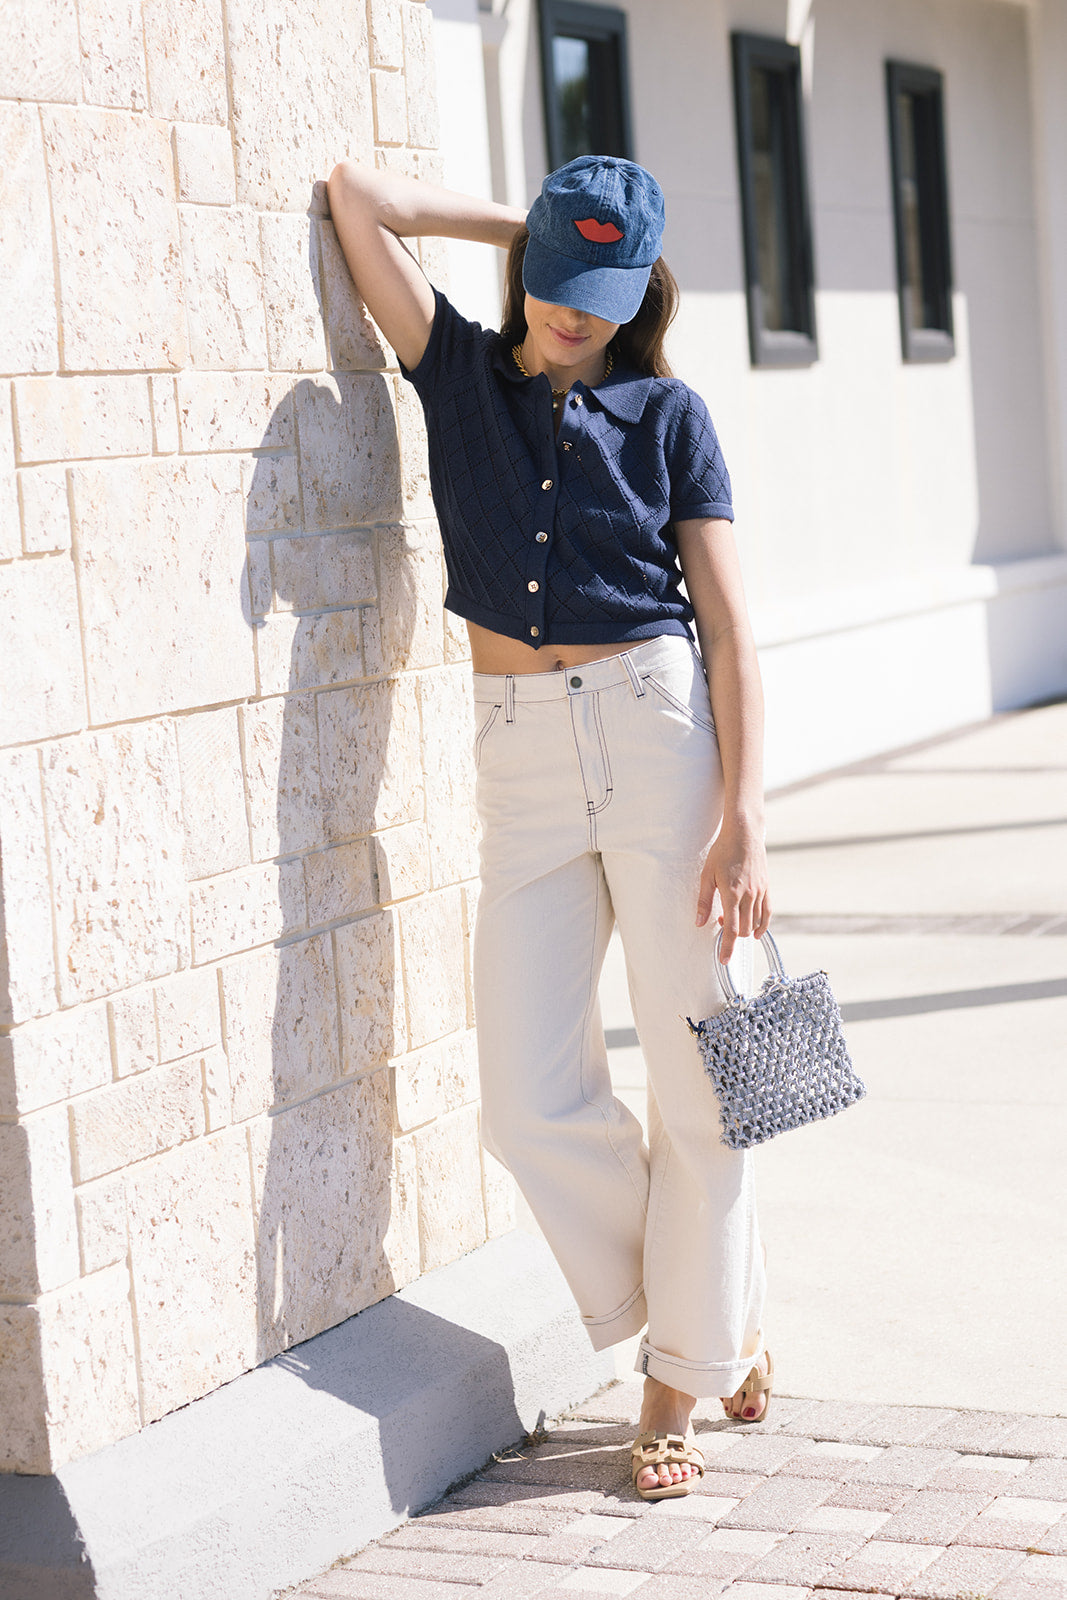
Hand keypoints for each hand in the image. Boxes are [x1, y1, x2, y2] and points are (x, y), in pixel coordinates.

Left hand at [696, 822, 770, 963]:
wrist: (744, 834)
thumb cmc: (722, 852)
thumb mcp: (707, 875)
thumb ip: (704, 901)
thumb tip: (699, 922)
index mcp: (732, 893)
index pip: (730, 928)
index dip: (727, 947)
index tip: (724, 960)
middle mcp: (749, 895)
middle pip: (744, 928)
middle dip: (732, 935)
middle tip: (720, 923)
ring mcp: (760, 892)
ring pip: (756, 922)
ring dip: (745, 929)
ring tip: (733, 921)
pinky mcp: (767, 888)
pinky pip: (767, 912)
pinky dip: (762, 924)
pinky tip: (755, 930)